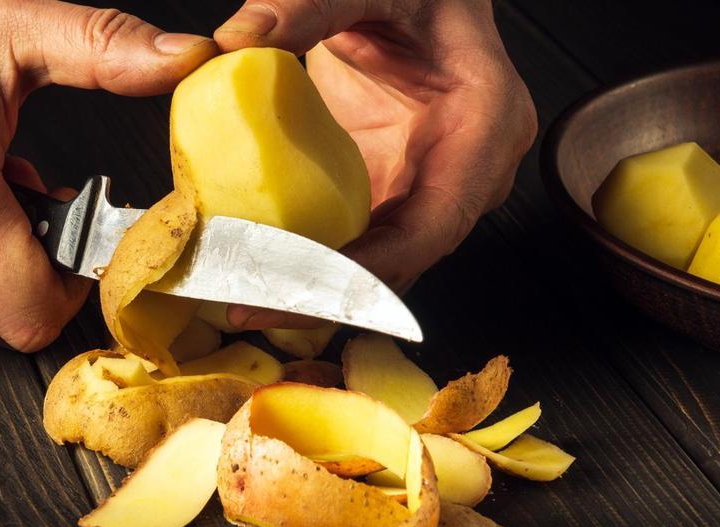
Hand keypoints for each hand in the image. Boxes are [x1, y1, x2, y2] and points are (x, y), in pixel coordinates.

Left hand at [214, 0, 536, 328]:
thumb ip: (307, 4)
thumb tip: (234, 40)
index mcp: (485, 127)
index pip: (430, 228)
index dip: (364, 272)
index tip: (294, 288)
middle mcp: (467, 172)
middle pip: (402, 261)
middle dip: (324, 294)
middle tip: (246, 304)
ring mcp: (430, 185)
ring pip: (377, 263)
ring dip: (311, 287)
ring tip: (241, 299)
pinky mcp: (395, 187)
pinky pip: (357, 240)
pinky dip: (308, 259)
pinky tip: (254, 269)